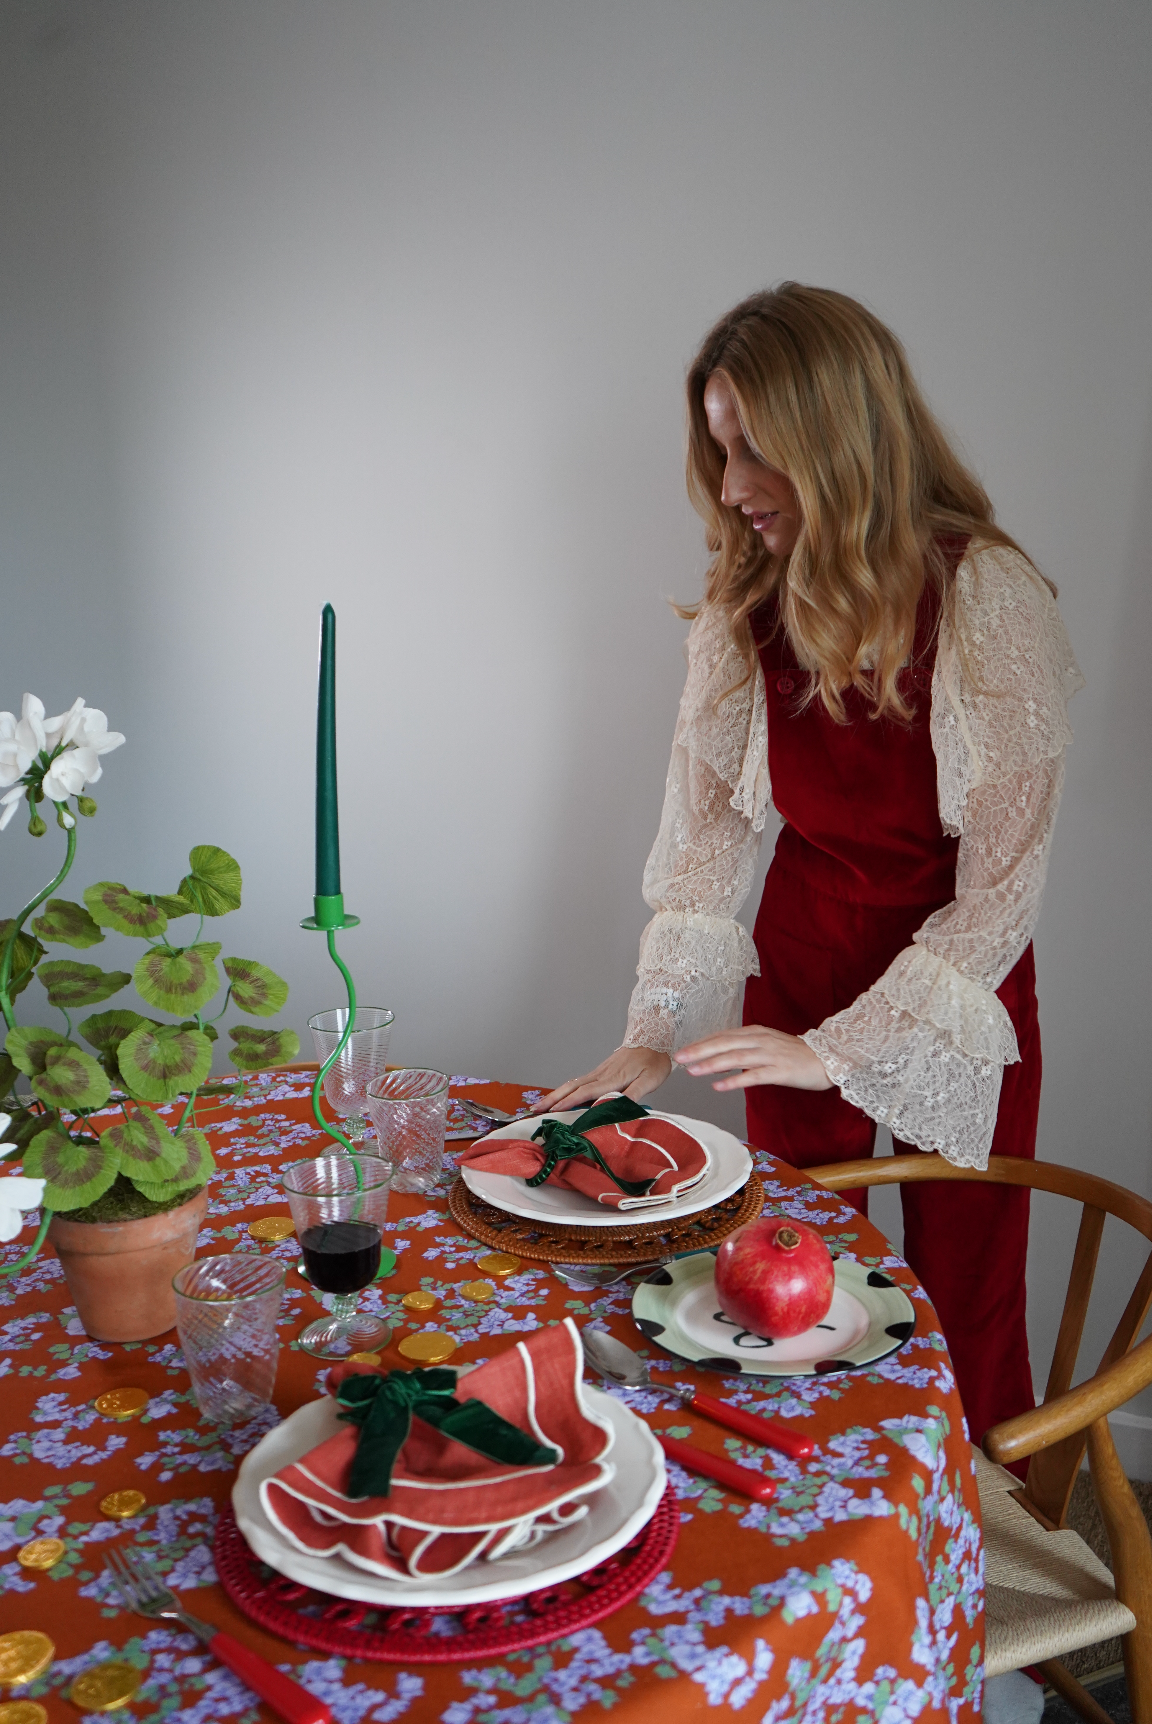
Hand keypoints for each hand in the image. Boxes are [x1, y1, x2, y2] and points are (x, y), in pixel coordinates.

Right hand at [534, 1047, 672, 1114]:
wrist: (654, 1036)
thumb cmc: (654, 1060)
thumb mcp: (650, 1080)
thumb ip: (633, 1094)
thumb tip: (615, 1109)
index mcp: (612, 1078)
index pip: (586, 1092)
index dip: (569, 1102)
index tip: (552, 1111)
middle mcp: (601, 1074)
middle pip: (572, 1087)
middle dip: (553, 1099)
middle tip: (535, 1109)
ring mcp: (600, 1071)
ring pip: (573, 1084)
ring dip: (556, 1094)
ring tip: (542, 1105)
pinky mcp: (602, 1071)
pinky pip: (580, 1081)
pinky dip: (567, 1090)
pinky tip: (562, 1096)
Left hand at [674, 1025, 832, 1092]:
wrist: (828, 1059)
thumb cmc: (796, 1054)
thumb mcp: (767, 1045)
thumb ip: (745, 1048)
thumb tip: (720, 1056)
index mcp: (756, 1032)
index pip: (723, 1036)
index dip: (702, 1043)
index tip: (683, 1050)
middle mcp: (760, 1040)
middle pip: (725, 1043)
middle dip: (700, 1050)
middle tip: (679, 1058)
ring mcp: (770, 1055)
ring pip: (735, 1057)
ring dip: (712, 1064)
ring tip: (692, 1071)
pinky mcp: (780, 1071)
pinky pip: (753, 1076)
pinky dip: (734, 1080)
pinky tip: (718, 1086)